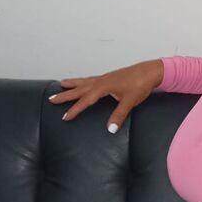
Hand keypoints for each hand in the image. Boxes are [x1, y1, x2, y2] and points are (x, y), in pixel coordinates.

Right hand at [48, 60, 162, 132]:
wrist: (150, 72)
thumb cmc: (140, 85)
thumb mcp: (129, 102)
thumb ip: (119, 115)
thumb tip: (111, 129)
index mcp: (103, 87)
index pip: (86, 100)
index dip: (75, 109)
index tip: (65, 117)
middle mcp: (101, 81)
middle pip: (79, 89)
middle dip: (65, 95)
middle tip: (51, 99)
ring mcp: (104, 78)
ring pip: (83, 82)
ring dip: (72, 84)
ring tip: (60, 84)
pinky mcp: (109, 77)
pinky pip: (90, 79)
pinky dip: (82, 81)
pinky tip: (82, 83)